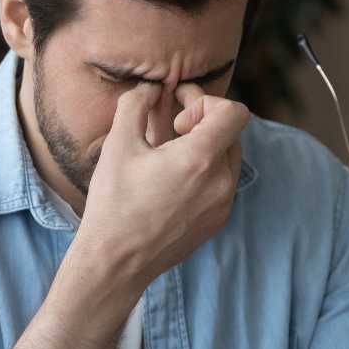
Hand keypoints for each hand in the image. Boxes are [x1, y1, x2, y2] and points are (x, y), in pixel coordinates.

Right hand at [77, 82, 249, 288]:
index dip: (206, 102)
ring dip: (206, 147)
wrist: (116, 261)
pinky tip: (173, 181)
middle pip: (231, 133)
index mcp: (200, 159)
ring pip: (228, 159)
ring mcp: (223, 204)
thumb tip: (151, 88)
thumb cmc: (114, 203)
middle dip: (204, 122)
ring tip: (170, 154)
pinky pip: (223, 184)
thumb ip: (136, 104)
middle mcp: (221, 181)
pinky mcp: (218, 221)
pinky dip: (205, 172)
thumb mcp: (118, 144)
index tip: (178, 116)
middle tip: (172, 124)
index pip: (234, 112)